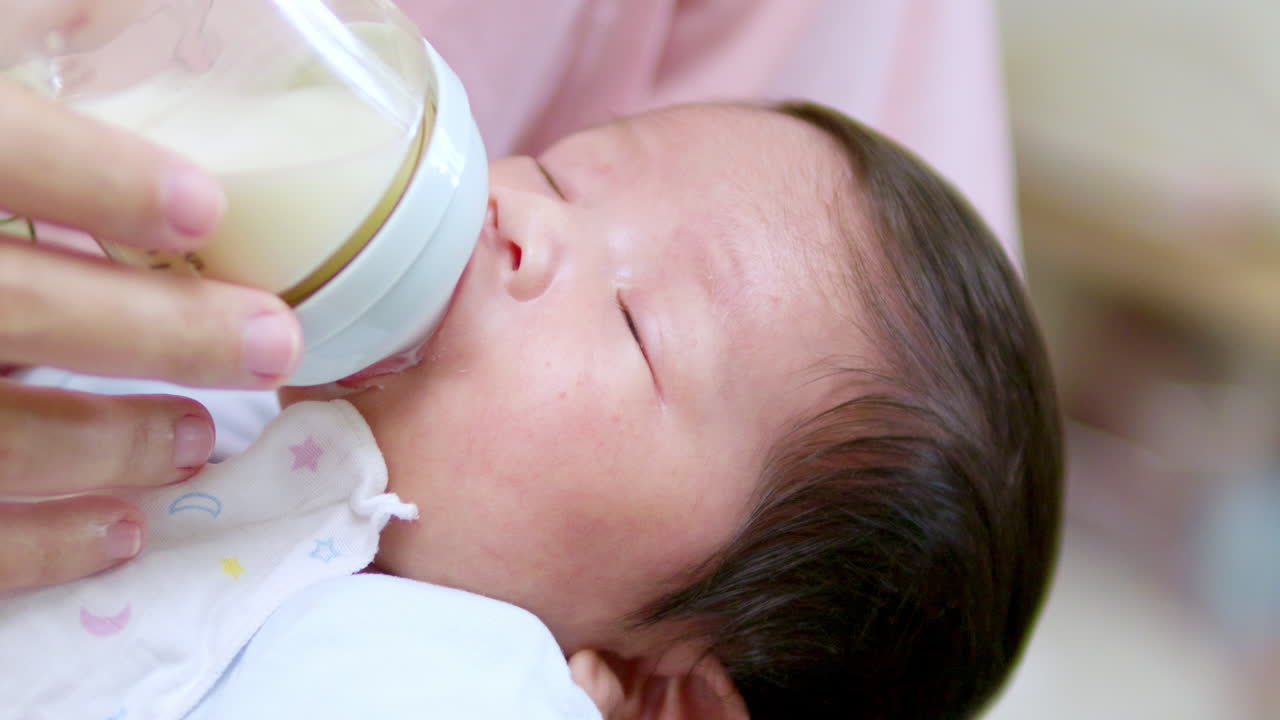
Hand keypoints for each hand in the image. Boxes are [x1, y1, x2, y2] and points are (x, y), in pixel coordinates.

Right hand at [0, 78, 301, 589]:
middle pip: (6, 305)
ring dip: (104, 445)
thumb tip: (175, 15)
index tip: (204, 204)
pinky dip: (32, 545)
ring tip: (199, 438)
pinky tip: (119, 530)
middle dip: (151, 331)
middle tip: (271, 341)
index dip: (86, 175)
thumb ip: (31, 28)